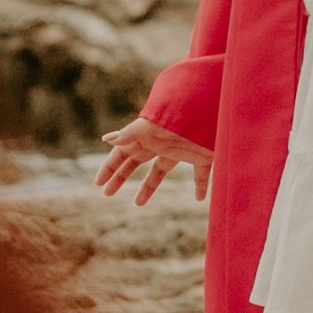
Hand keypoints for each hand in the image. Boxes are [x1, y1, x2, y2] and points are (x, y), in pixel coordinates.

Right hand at [96, 117, 212, 204]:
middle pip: (135, 163)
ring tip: (136, 204)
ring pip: (160, 171)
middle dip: (120, 177)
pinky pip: (201, 174)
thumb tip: (106, 139)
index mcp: (146, 136)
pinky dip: (200, 186)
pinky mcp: (203, 156)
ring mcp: (180, 150)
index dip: (109, 168)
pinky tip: (199, 199)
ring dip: (148, 187)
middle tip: (106, 193)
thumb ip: (131, 132)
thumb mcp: (152, 125)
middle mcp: (161, 144)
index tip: (97, 184)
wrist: (215, 107)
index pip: (122, 154)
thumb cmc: (181, 114)